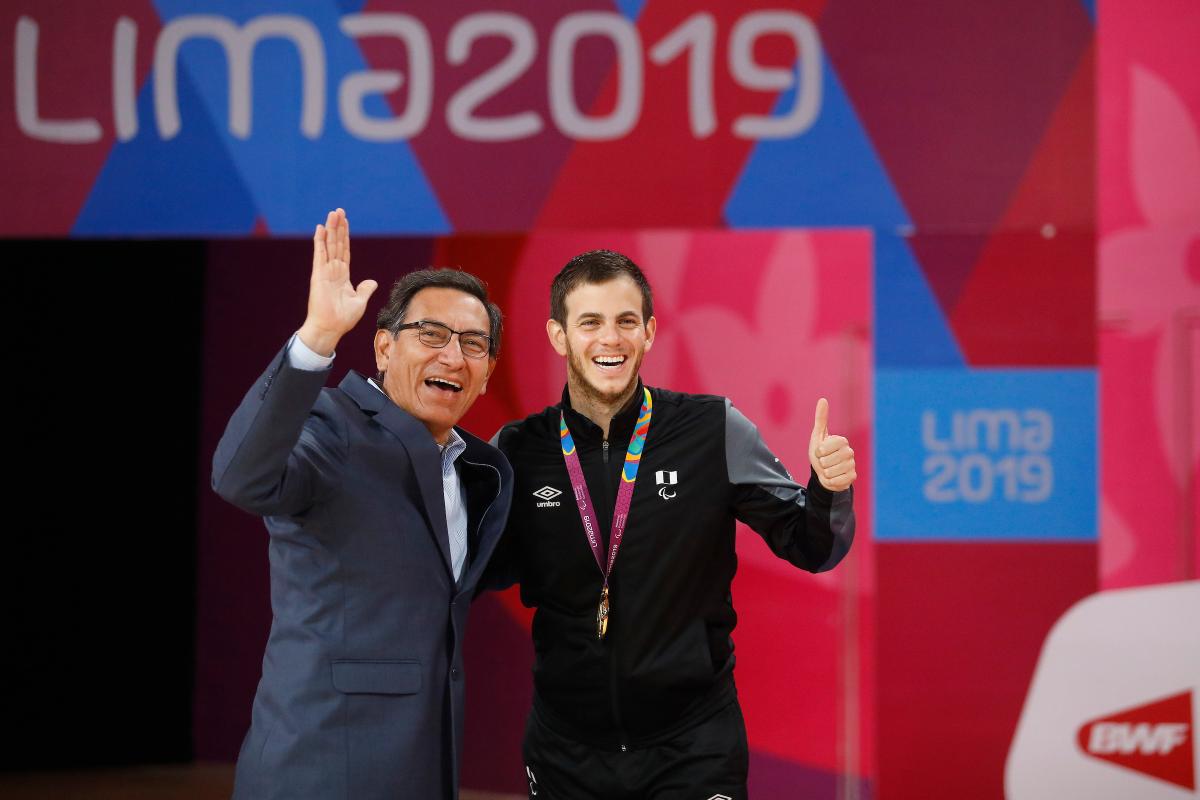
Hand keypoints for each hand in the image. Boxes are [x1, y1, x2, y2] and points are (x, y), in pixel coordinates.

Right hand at [296, 208, 377, 355]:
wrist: (330, 328)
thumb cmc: (343, 318)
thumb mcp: (359, 301)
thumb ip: (365, 290)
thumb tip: (372, 282)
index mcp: (342, 275)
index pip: (344, 251)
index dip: (345, 236)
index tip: (345, 222)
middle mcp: (333, 270)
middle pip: (336, 243)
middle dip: (338, 227)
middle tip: (339, 210)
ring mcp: (325, 271)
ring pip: (329, 245)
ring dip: (331, 228)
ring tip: (333, 213)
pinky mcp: (318, 275)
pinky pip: (319, 254)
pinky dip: (320, 241)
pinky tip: (320, 228)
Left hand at [808, 397, 855, 491]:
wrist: (824, 473)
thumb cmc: (820, 453)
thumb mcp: (817, 436)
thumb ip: (821, 419)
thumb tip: (823, 399)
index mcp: (842, 441)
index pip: (824, 448)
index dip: (818, 452)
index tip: (820, 452)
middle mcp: (850, 452)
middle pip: (826, 461)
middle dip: (821, 464)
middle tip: (824, 462)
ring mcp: (852, 465)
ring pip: (830, 472)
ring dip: (825, 473)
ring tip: (828, 470)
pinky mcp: (852, 477)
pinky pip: (836, 481)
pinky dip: (830, 482)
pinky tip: (833, 477)